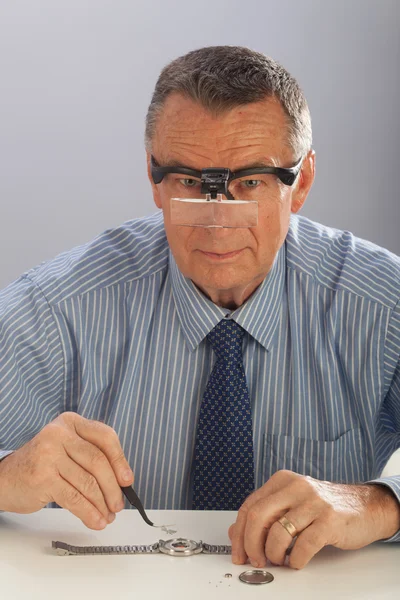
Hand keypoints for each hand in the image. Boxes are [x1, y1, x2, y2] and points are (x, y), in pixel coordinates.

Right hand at [0, 412, 133, 529]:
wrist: (5, 479)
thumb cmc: (42, 465)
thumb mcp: (67, 448)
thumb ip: (92, 455)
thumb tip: (123, 480)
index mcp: (70, 422)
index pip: (105, 436)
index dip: (120, 459)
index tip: (127, 480)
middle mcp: (59, 433)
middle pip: (98, 461)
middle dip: (112, 487)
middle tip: (118, 504)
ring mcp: (49, 454)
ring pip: (88, 483)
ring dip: (102, 504)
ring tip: (107, 516)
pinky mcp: (43, 477)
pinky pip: (74, 498)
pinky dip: (89, 513)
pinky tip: (96, 521)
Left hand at [228, 469, 399, 569]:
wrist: (365, 506)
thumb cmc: (325, 508)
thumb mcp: (292, 503)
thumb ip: (266, 514)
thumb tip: (236, 533)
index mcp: (283, 480)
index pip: (250, 506)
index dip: (239, 534)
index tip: (239, 553)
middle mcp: (296, 486)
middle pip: (259, 517)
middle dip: (252, 545)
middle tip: (256, 560)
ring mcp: (314, 502)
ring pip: (278, 533)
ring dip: (274, 554)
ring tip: (280, 559)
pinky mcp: (330, 520)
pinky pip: (303, 545)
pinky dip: (296, 560)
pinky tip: (297, 560)